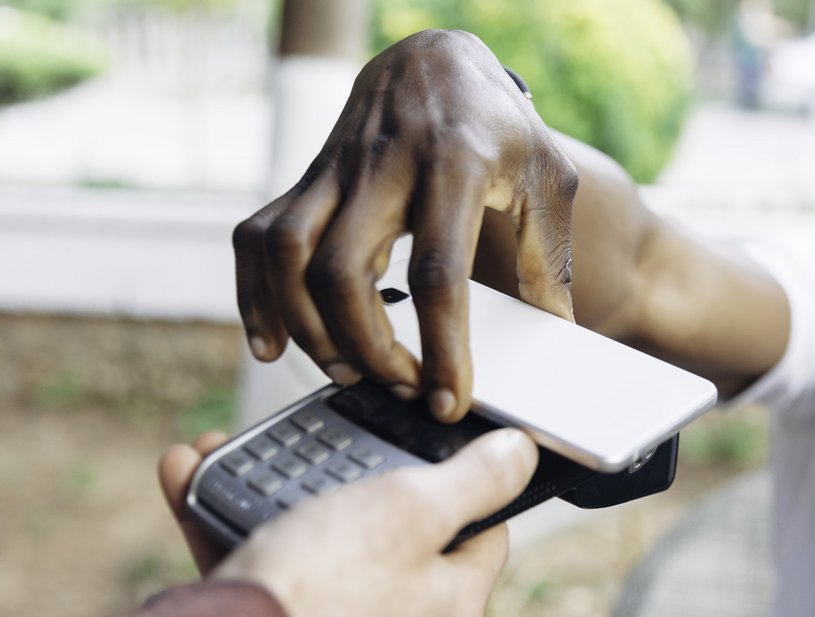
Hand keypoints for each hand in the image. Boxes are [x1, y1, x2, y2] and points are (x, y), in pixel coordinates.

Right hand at [158, 428, 537, 616]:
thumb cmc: (322, 593)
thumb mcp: (412, 512)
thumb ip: (473, 481)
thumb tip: (521, 455)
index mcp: (445, 600)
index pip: (476, 533)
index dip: (461, 482)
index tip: (432, 445)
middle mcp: (391, 615)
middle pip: (378, 530)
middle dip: (334, 471)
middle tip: (315, 436)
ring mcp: (325, 615)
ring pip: (300, 537)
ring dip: (258, 482)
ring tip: (230, 445)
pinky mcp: (265, 615)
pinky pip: (244, 556)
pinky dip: (214, 513)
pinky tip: (188, 471)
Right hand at [233, 29, 579, 420]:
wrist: (435, 59)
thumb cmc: (497, 124)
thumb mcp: (546, 179)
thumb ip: (549, 258)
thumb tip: (559, 335)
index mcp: (454, 167)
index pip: (437, 272)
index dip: (441, 345)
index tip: (448, 398)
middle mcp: (383, 169)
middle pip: (344, 272)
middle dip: (367, 347)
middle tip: (402, 385)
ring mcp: (335, 172)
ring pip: (289, 256)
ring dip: (308, 328)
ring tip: (347, 370)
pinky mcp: (306, 181)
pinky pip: (257, 238)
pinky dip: (255, 295)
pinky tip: (274, 343)